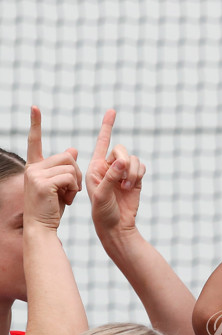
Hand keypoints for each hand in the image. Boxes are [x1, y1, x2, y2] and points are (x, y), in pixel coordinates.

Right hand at [23, 106, 81, 228]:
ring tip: (68, 196)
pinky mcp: (43, 183)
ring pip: (70, 167)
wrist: (42, 227)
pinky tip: (67, 200)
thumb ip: (64, 167)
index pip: (34, 141)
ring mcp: (35, 174)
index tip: (35, 107)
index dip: (35, 124)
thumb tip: (72, 149)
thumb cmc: (51, 208)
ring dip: (76, 183)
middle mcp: (32, 167)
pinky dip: (73, 189)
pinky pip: (69, 177)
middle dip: (76, 173)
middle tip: (73, 190)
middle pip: (66, 157)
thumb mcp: (60, 185)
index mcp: (34, 166)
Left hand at [86, 110, 145, 239]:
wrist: (117, 226)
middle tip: (123, 179)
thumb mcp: (101, 194)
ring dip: (132, 172)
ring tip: (127, 187)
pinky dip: (139, 174)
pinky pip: (141, 167)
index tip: (112, 111)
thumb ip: (111, 175)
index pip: (102, 142)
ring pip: (133, 159)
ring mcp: (123, 173)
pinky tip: (133, 186)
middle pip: (121, 149)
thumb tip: (123, 161)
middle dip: (124, 162)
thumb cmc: (102, 211)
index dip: (107, 126)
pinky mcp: (135, 179)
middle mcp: (110, 166)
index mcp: (96, 166)